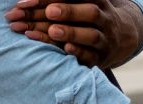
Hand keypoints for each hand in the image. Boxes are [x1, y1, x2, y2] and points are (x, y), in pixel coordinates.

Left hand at [5, 1, 142, 68]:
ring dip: (72, 32)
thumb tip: (25, 3)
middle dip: (69, 11)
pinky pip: (91, 56)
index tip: (25, 2)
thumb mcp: (79, 4)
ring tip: (53, 30)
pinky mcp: (99, 58)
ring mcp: (103, 39)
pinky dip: (79, 52)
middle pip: (90, 12)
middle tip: (49, 12)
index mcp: (97, 0)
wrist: (117, 39)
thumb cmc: (86, 18)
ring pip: (91, 35)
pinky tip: (66, 49)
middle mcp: (103, 18)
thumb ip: (56, 2)